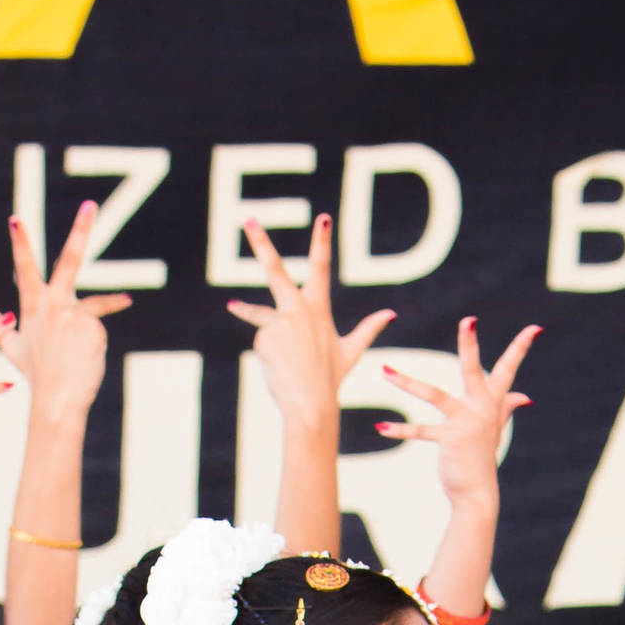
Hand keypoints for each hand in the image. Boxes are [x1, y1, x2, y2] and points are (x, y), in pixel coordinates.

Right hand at [0, 202, 130, 420]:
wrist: (58, 398)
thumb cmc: (36, 374)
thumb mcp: (14, 347)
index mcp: (34, 304)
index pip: (24, 267)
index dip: (20, 242)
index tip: (15, 219)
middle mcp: (55, 303)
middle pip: (70, 259)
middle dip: (80, 230)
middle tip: (89, 205)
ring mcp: (75, 314)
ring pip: (92, 310)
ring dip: (109, 309)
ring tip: (102, 330)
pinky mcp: (93, 326)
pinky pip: (99, 328)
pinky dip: (95, 343)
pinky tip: (87, 358)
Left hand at [226, 213, 394, 429]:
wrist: (311, 405)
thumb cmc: (331, 379)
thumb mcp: (352, 351)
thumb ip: (369, 328)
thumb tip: (392, 314)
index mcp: (318, 307)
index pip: (321, 267)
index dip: (323, 241)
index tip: (323, 218)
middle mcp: (298, 309)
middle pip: (275, 269)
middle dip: (261, 243)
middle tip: (249, 219)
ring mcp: (280, 323)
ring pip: (260, 315)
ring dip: (242, 309)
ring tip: (232, 306)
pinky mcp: (264, 338)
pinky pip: (261, 341)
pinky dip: (267, 354)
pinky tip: (278, 367)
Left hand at [373, 317, 539, 512]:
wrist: (477, 493)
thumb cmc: (482, 458)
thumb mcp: (495, 429)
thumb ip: (507, 408)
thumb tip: (525, 397)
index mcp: (492, 403)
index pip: (508, 370)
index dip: (521, 348)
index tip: (535, 328)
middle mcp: (481, 408)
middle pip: (473, 369)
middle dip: (470, 344)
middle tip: (469, 319)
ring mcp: (465, 423)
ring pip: (434, 395)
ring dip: (406, 382)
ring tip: (384, 372)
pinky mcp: (450, 439)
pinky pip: (421, 432)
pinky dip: (400, 430)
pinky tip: (381, 428)